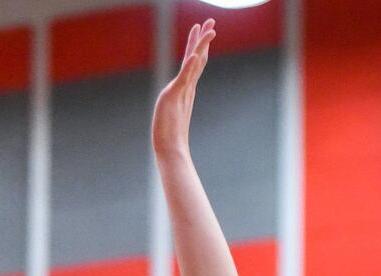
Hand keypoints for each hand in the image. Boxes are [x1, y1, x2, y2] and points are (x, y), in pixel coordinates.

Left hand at [153, 19, 215, 156]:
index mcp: (185, 89)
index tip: (201, 30)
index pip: (194, 63)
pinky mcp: (175, 97)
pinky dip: (190, 66)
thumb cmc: (170, 138)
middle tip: (211, 20)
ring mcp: (182, 91)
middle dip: (203, 39)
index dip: (198, 46)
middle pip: (197, 58)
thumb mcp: (170, 117)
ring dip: (200, 46)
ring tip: (209, 30)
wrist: (170, 150)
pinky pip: (184, 78)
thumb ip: (174, 109)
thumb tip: (176, 110)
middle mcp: (186, 87)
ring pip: (194, 64)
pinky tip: (194, 54)